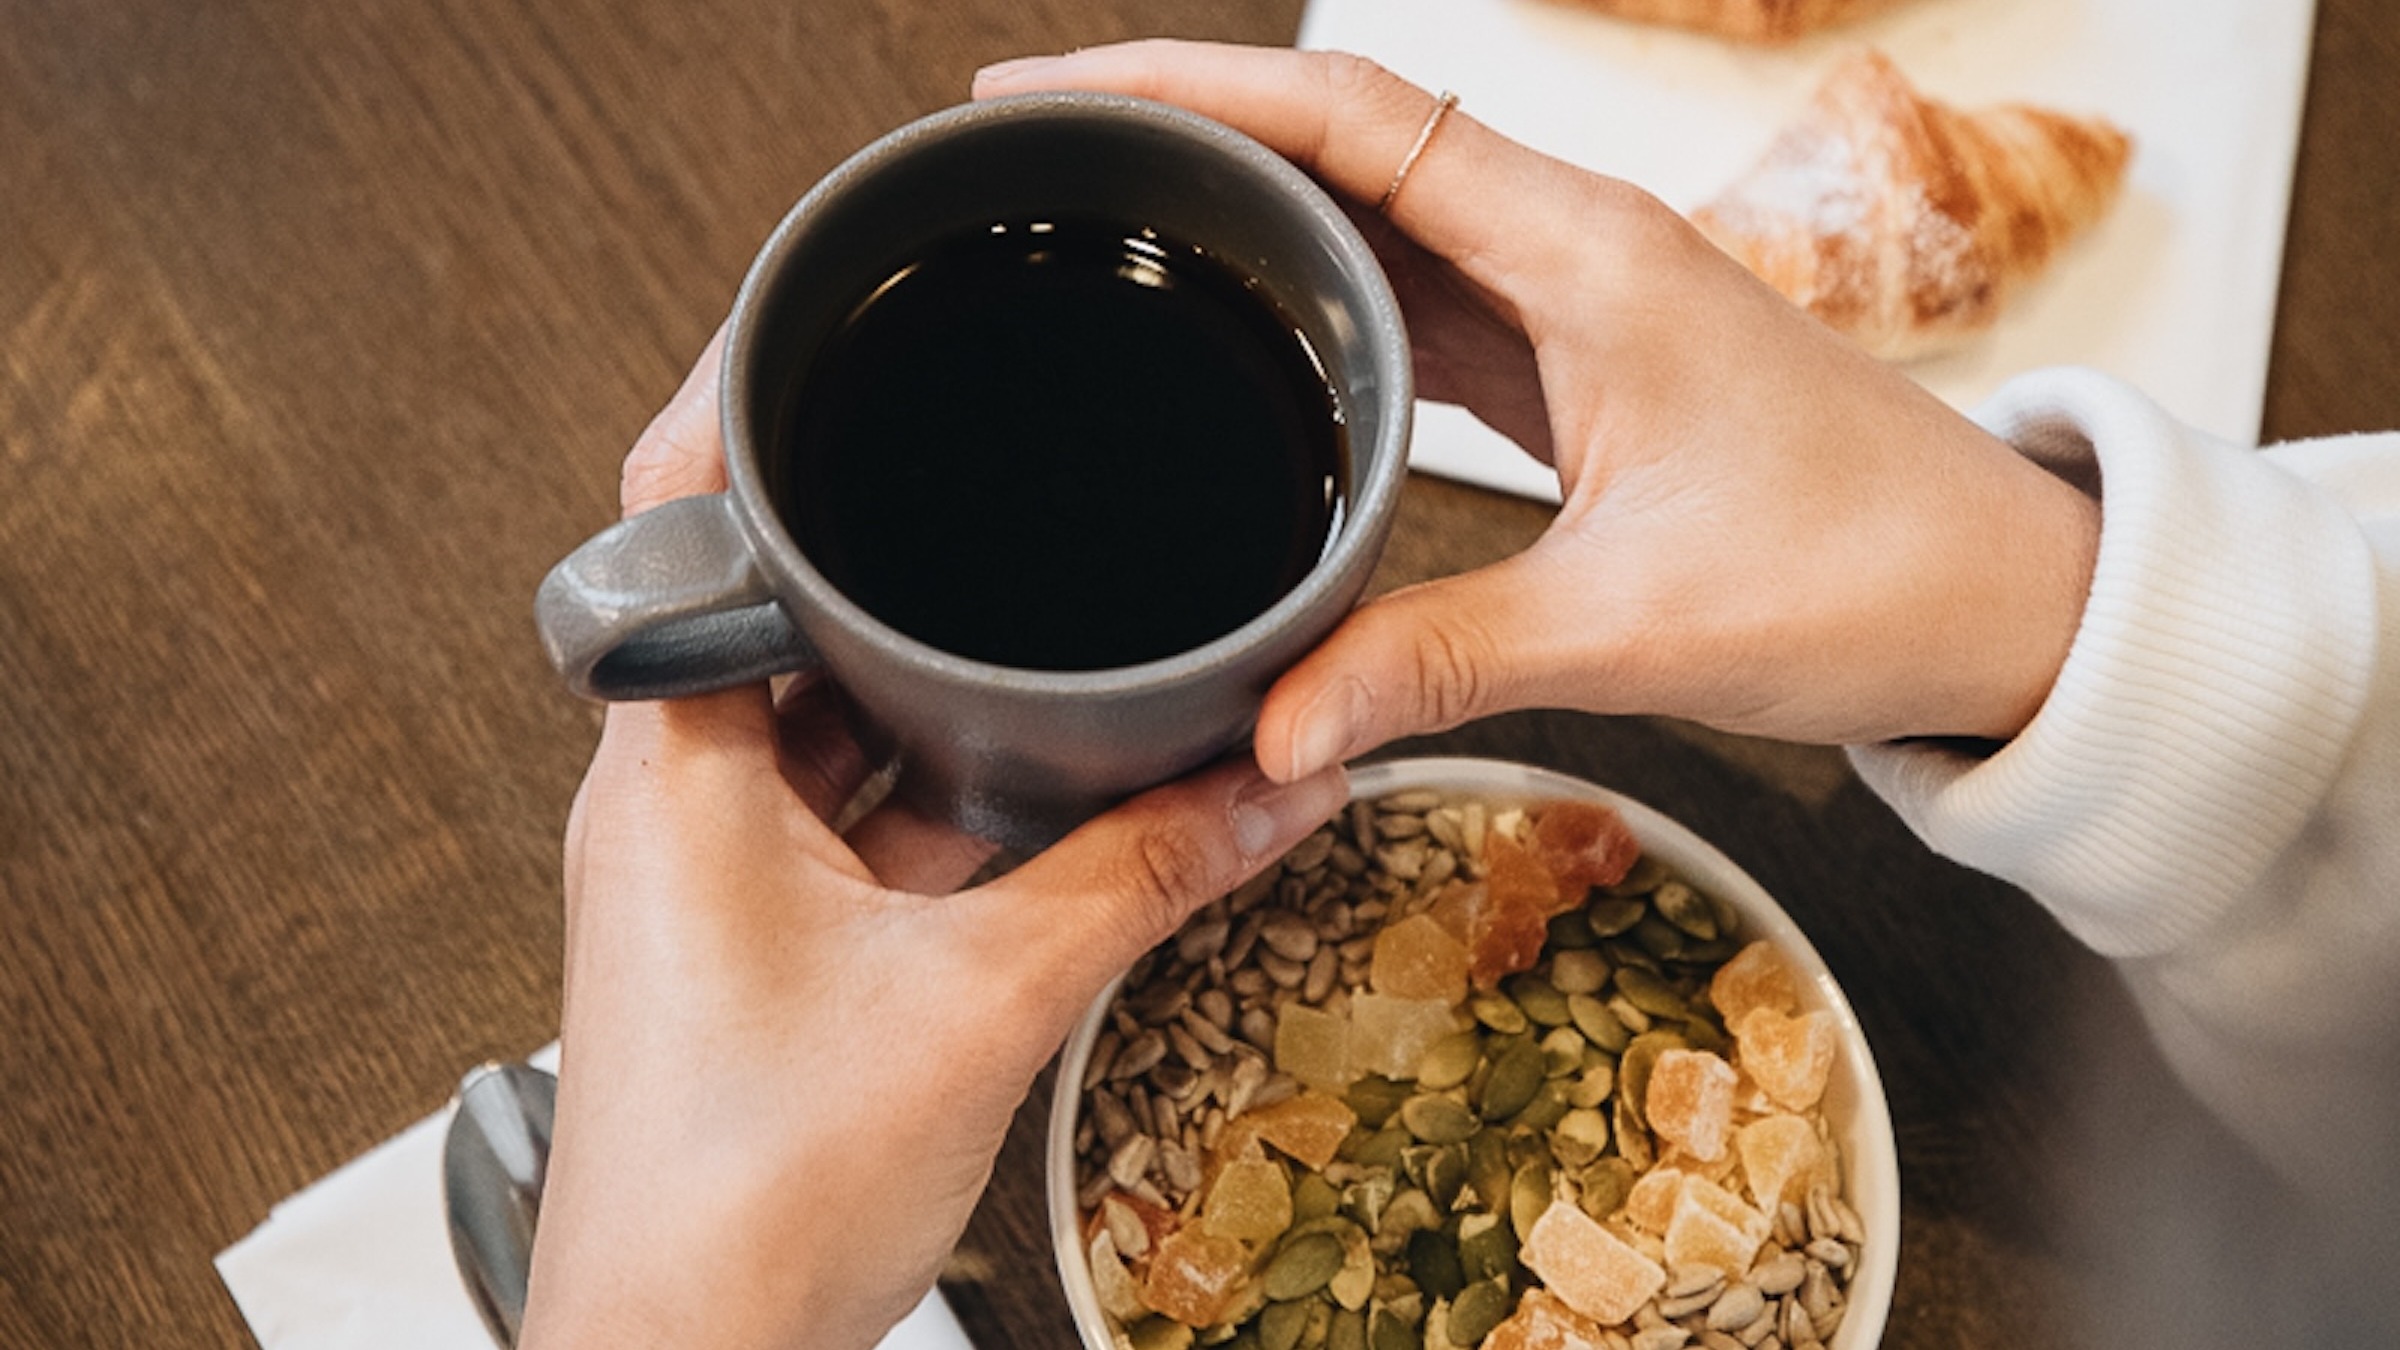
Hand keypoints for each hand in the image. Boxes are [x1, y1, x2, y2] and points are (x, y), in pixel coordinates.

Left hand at [519, 333, 1349, 1349]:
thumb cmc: (744, 1200)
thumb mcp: (986, 1001)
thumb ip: (1142, 877)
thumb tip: (1269, 785)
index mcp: (677, 764)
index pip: (675, 510)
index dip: (752, 394)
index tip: (841, 322)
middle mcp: (673, 795)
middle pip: (777, 601)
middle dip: (895, 552)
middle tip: (1004, 487)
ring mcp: (714, 867)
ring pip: (830, 717)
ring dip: (932, 691)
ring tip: (1048, 647)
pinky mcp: (760, 937)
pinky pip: (859, 814)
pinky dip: (945, 791)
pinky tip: (1042, 793)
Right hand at [978, 43, 2102, 765]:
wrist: (1996, 603)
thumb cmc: (1864, 575)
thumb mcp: (1634, 623)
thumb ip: (1438, 657)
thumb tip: (1272, 722)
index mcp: (1583, 254)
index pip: (1353, 119)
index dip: (1189, 91)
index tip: (1048, 100)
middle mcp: (1569, 247)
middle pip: (1343, 140)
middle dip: (1181, 134)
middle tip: (1032, 166)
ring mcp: (1571, 300)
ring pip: (1376, 215)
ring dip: (1245, 211)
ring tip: (1101, 230)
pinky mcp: (1574, 362)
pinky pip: (1418, 295)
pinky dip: (1318, 297)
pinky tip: (1243, 332)